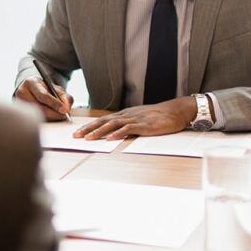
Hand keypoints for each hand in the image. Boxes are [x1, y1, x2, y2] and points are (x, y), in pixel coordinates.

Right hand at [15, 77, 72, 121]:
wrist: (32, 91)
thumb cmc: (45, 90)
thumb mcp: (56, 89)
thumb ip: (64, 97)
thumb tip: (66, 107)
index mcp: (31, 83)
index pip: (43, 95)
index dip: (54, 103)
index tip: (64, 110)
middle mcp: (22, 93)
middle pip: (39, 108)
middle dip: (54, 114)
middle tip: (64, 116)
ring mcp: (19, 104)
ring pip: (36, 116)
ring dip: (50, 118)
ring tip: (58, 116)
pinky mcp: (20, 113)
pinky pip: (34, 120)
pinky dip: (45, 121)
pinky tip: (50, 118)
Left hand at [73, 96, 197, 138]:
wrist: (175, 111)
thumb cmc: (158, 116)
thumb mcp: (139, 119)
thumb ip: (127, 125)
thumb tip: (115, 132)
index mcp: (124, 114)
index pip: (103, 120)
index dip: (89, 126)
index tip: (78, 132)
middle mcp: (126, 115)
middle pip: (103, 121)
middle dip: (88, 129)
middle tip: (76, 136)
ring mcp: (135, 120)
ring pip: (113, 125)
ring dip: (99, 132)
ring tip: (89, 138)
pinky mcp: (143, 125)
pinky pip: (128, 129)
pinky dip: (118, 133)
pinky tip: (110, 138)